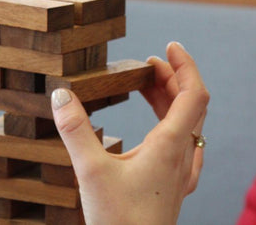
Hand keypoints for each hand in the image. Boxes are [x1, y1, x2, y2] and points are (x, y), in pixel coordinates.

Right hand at [50, 42, 209, 224]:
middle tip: (146, 66)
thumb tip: (61, 94)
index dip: (185, 65)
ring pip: (187, 125)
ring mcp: (182, 174)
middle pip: (190, 105)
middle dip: (171, 78)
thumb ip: (75, 130)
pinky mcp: (175, 187)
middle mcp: (182, 157)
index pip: (194, 93)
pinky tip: (165, 131)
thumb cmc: (119, 221)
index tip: (169, 47)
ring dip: (171, 101)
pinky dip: (174, 125)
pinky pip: (186, 146)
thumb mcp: (90, 171)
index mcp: (170, 146)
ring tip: (147, 87)